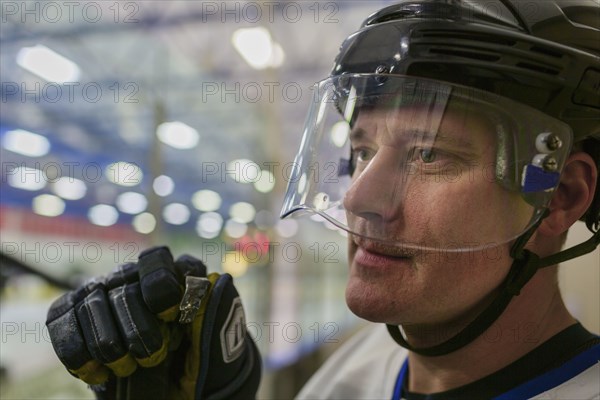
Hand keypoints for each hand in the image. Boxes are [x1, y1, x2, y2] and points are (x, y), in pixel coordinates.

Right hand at [46, 246, 260, 399]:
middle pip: (125, 291)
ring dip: (111, 348)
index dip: (163, 290)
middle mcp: (137, 276)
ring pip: (92, 305)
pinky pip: (62, 322)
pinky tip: (100, 373)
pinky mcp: (73, 313)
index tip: (173, 318)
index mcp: (176, 274)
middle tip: (153, 358)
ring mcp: (103, 292)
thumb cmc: (199, 366)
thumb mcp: (219, 347)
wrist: (173, 392)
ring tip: (129, 368)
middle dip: (139, 334)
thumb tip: (215, 281)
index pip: (158, 260)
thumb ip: (221, 314)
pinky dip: (79, 355)